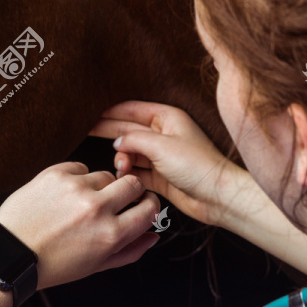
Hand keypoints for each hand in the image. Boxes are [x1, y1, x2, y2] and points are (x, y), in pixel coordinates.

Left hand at [0, 162, 159, 290]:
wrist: (10, 254)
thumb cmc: (52, 264)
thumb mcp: (95, 266)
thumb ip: (130, 250)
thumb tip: (153, 235)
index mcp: (110, 235)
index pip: (149, 209)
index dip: (149, 205)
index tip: (143, 204)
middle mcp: (96, 208)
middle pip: (132, 183)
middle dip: (129, 191)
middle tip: (116, 199)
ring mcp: (75, 188)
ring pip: (104, 175)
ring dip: (99, 187)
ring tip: (79, 205)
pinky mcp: (55, 173)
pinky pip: (79, 167)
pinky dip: (76, 178)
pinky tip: (63, 196)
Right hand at [89, 100, 243, 227]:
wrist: (218, 196)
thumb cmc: (197, 165)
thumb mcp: (160, 146)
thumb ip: (133, 139)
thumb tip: (116, 142)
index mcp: (167, 118)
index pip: (132, 110)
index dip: (111, 112)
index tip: (92, 115)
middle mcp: (163, 134)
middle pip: (129, 130)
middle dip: (111, 133)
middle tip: (88, 133)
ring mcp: (162, 156)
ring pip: (131, 153)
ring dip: (122, 159)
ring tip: (122, 167)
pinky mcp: (161, 176)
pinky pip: (137, 171)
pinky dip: (129, 174)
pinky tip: (126, 177)